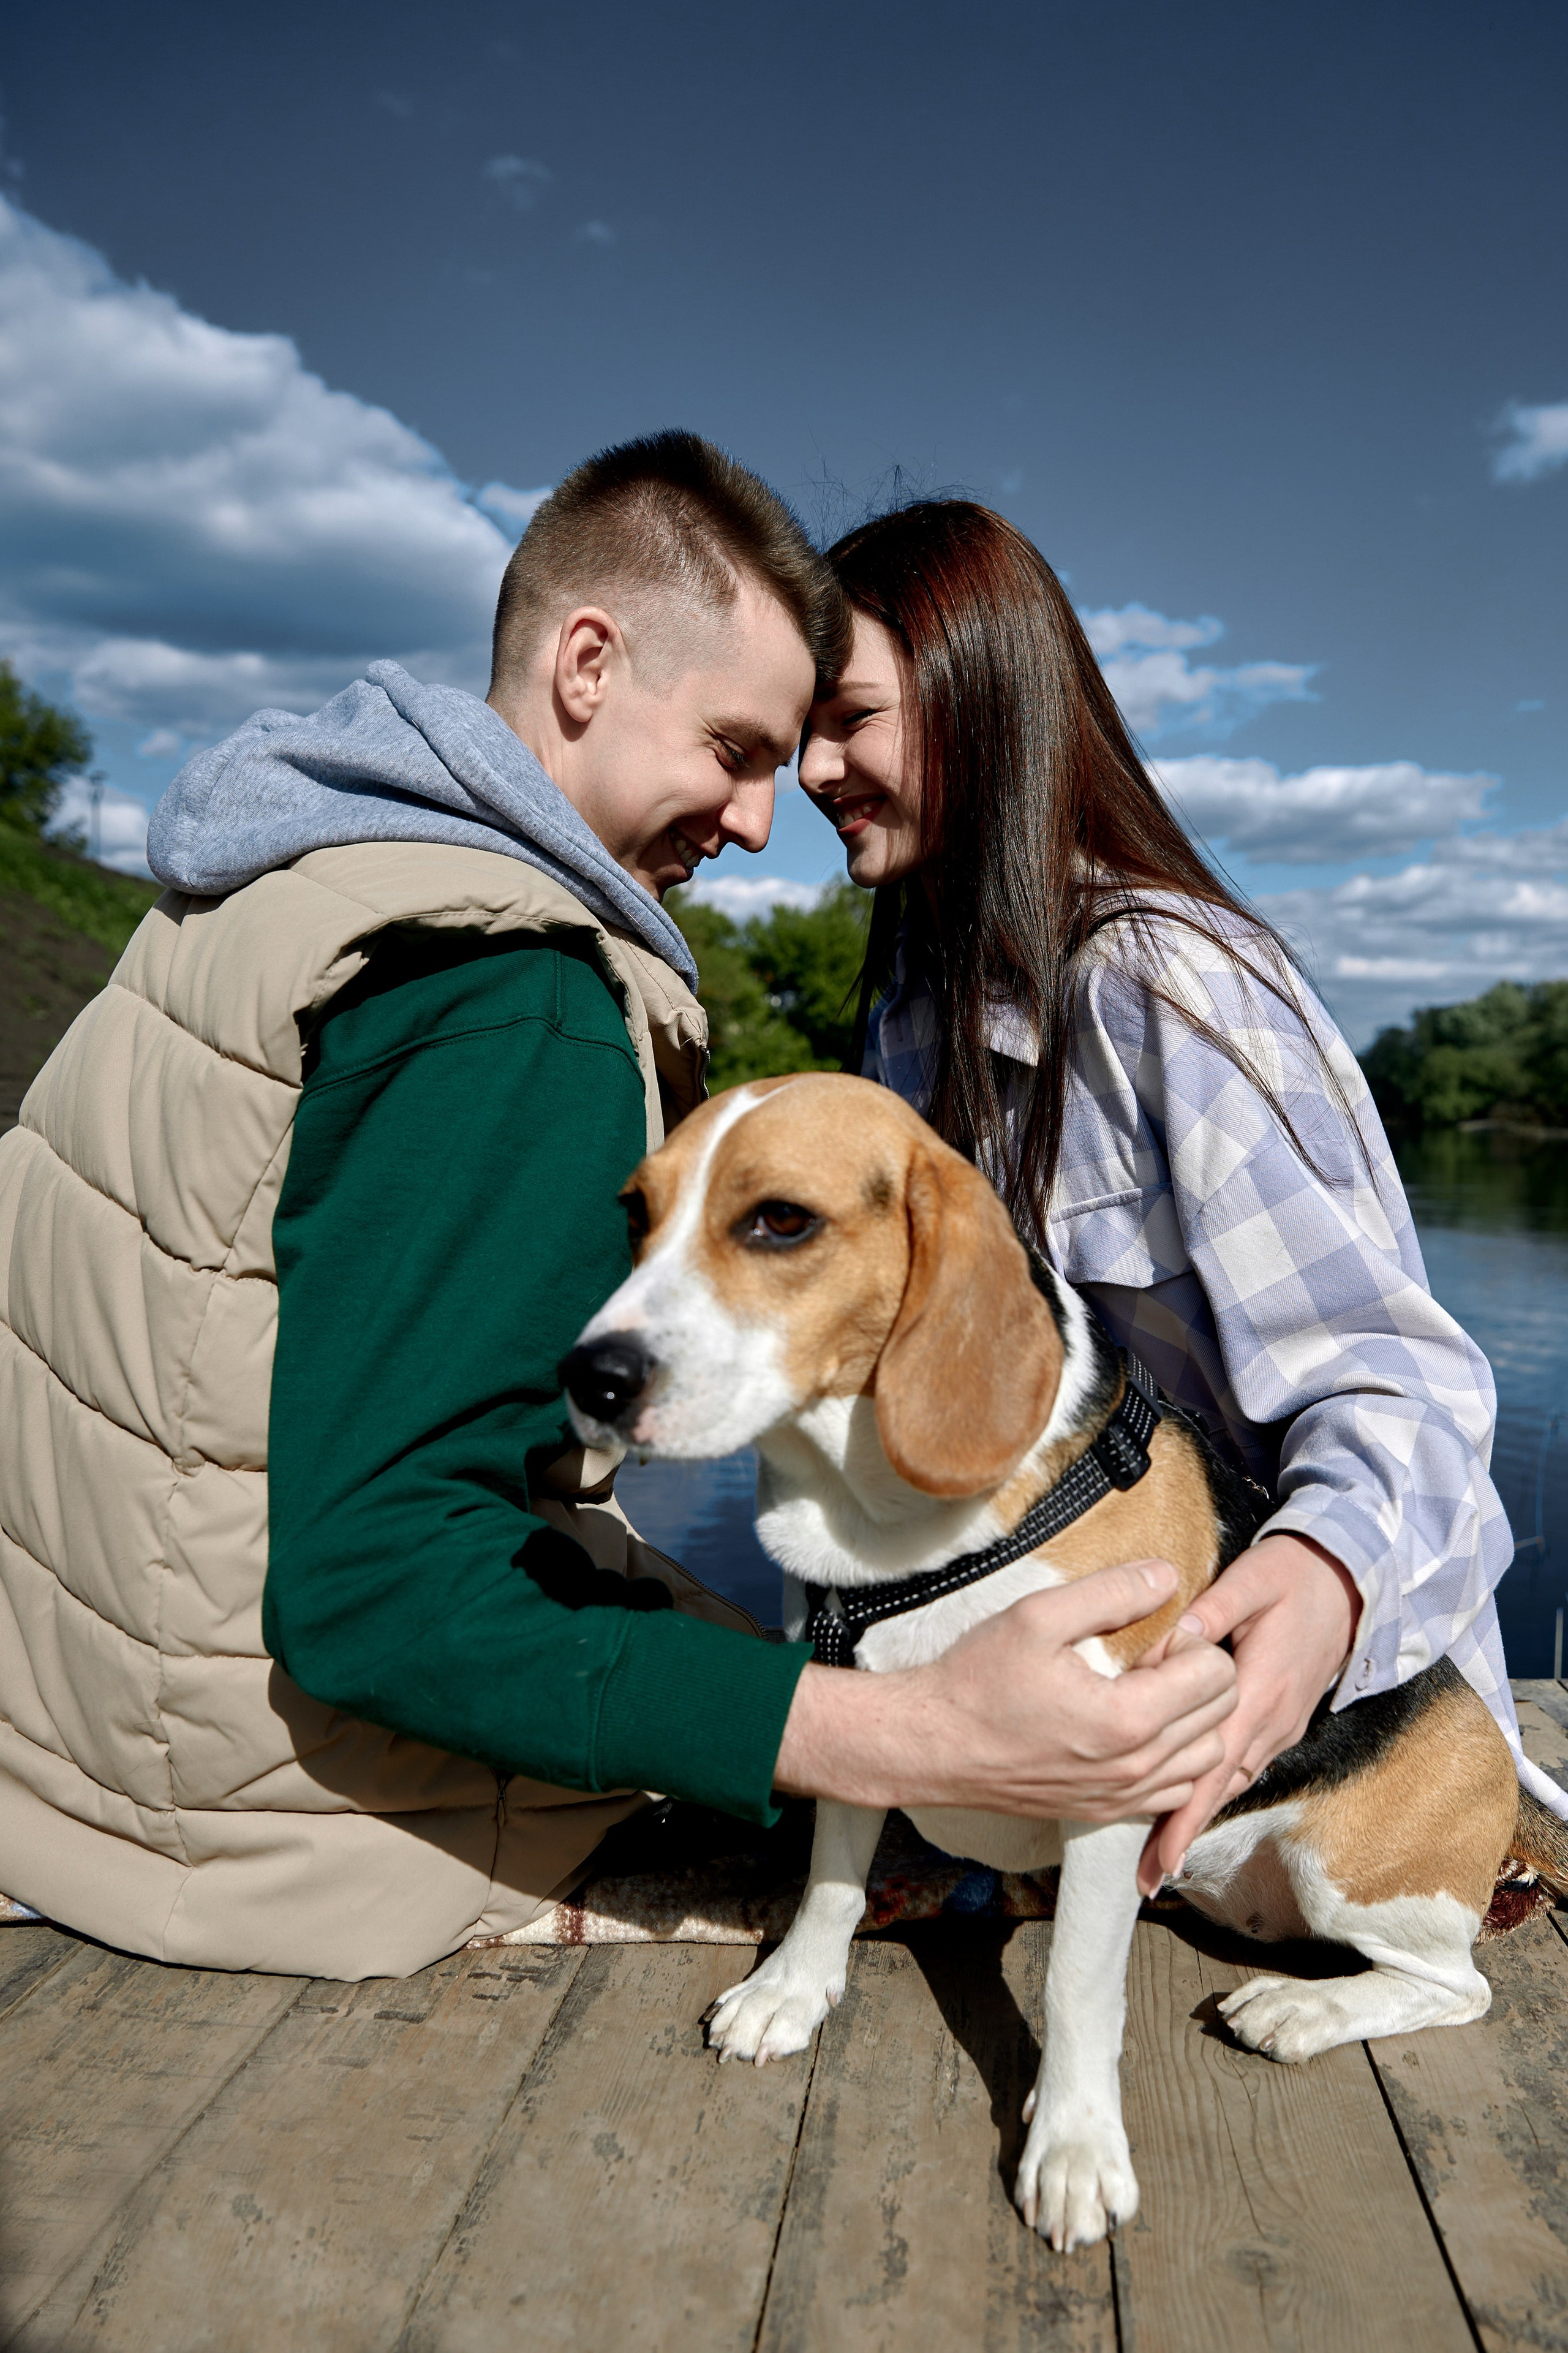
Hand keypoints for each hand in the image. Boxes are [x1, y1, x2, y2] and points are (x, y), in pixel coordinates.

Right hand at [774, 1557, 1237, 1821]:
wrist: (934, 1744)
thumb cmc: (979, 1679)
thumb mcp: (1038, 1615)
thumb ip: (1111, 1593)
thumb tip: (1168, 1576)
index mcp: (1127, 1718)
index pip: (1216, 1674)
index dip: (1190, 1640)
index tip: (1149, 1633)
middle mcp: (1136, 1767)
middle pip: (1221, 1715)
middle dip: (1198, 1675)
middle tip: (1148, 1656)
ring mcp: (1123, 1797)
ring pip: (1207, 1758)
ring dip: (1193, 1719)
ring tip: (1145, 1692)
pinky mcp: (1107, 1812)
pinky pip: (1174, 1790)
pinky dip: (1174, 1759)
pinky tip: (1135, 1730)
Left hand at [1136, 1533, 1359, 1896]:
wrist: (1351, 1581)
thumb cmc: (1296, 1576)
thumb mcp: (1254, 1579)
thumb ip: (1215, 1608)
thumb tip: (1178, 1637)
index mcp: (1262, 1691)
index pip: (1217, 1763)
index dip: (1189, 1815)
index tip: (1164, 1858)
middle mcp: (1274, 1720)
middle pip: (1222, 1787)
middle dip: (1185, 1831)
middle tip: (1148, 1875)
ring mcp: (1281, 1725)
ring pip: (1233, 1780)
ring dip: (1199, 1814)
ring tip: (1160, 1853)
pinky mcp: (1281, 1720)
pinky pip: (1244, 1763)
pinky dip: (1215, 1787)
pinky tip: (1187, 1799)